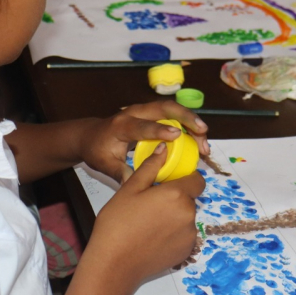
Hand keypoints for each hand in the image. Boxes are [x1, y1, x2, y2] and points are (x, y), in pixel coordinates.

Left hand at [77, 101, 209, 182]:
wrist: (90, 134)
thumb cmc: (97, 149)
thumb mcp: (105, 164)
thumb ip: (120, 173)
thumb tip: (136, 187)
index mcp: (122, 125)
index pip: (143, 125)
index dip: (159, 130)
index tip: (177, 135)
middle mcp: (135, 112)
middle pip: (165, 108)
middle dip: (186, 117)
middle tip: (203, 131)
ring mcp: (144, 110)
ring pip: (173, 110)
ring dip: (191, 122)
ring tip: (205, 142)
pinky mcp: (151, 114)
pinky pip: (173, 115)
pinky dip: (188, 125)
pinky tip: (199, 140)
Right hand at [83, 143, 204, 294]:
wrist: (114, 264)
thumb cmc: (117, 223)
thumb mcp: (130, 189)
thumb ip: (151, 167)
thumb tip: (164, 149)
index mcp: (177, 195)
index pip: (197, 180)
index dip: (186, 179)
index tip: (169, 183)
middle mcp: (189, 214)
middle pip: (190, 199)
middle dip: (175, 198)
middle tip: (150, 205)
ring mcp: (189, 235)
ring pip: (186, 217)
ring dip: (174, 216)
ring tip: (148, 223)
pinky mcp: (186, 252)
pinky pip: (184, 235)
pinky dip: (173, 234)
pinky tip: (152, 238)